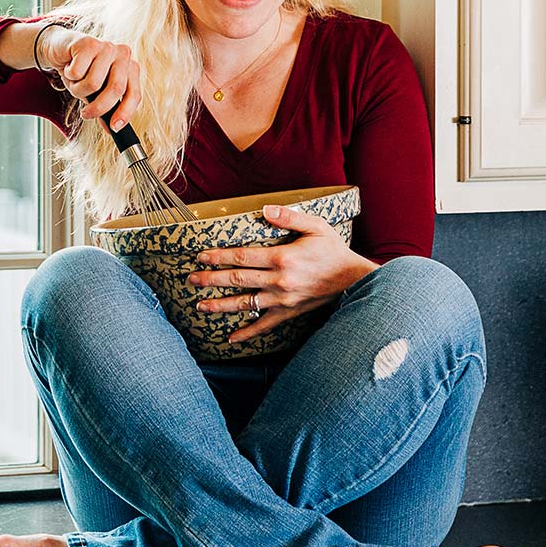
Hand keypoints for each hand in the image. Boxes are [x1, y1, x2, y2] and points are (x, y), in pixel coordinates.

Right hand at [39, 28, 141, 130]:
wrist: (59, 49)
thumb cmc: (80, 71)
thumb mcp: (95, 92)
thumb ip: (106, 108)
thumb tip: (112, 129)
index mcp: (130, 68)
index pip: (134, 94)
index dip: (125, 112)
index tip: (114, 127)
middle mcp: (123, 55)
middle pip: (115, 90)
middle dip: (98, 108)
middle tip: (85, 114)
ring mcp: (107, 47)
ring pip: (93, 83)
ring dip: (78, 88)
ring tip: (75, 80)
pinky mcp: (89, 43)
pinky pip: (77, 72)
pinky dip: (69, 75)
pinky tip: (69, 67)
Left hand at [189, 202, 378, 343]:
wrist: (355, 281)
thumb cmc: (335, 251)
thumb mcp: (316, 226)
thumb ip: (289, 217)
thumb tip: (265, 209)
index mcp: (282, 258)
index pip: (242, 257)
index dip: (219, 257)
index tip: (201, 256)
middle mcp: (279, 281)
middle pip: (237, 280)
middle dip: (211, 280)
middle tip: (190, 279)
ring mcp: (283, 300)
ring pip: (245, 304)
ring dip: (220, 305)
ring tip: (200, 306)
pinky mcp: (289, 312)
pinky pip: (265, 325)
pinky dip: (247, 333)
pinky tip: (231, 337)